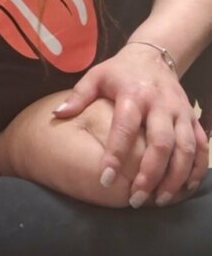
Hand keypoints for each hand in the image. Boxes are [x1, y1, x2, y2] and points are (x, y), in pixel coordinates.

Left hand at [53, 44, 208, 206]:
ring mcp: (180, 112)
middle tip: (136, 199)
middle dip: (150, 174)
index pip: (125, 127)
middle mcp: (160, 103)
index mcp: (133, 94)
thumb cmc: (120, 71)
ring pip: (185, 148)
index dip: (116, 154)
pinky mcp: (193, 118)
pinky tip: (185, 189)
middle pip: (160, 143)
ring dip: (175, 177)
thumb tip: (58, 114)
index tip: (105, 179)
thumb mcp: (96, 76)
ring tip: (159, 201)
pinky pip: (202, 146)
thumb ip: (78, 96)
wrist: (154, 55)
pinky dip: (197, 169)